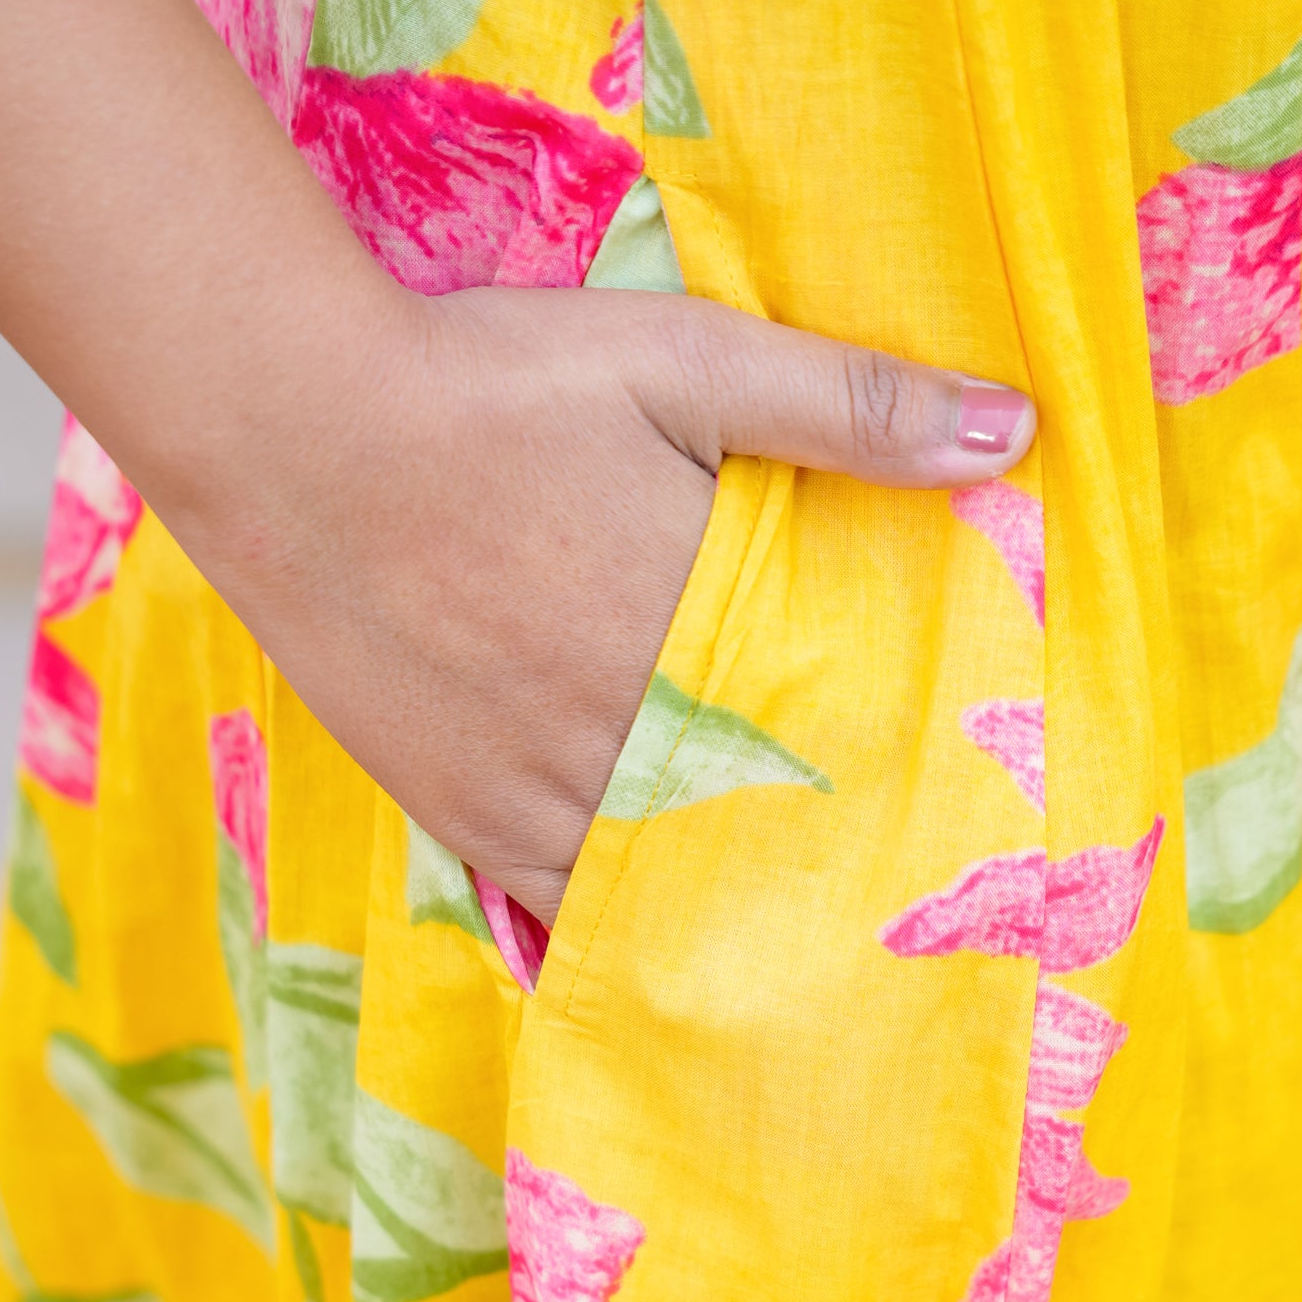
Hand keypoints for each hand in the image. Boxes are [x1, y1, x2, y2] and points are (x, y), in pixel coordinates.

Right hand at [184, 281, 1036, 928]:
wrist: (283, 425)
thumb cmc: (486, 381)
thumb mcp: (681, 358)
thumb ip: (847, 404)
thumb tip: (1018, 435)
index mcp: (702, 630)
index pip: (843, 733)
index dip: (910, 772)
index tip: (976, 808)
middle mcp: (629, 734)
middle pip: (766, 825)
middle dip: (834, 853)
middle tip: (915, 901)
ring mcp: (538, 789)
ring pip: (672, 883)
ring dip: (737, 901)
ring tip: (814, 939)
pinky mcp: (462, 812)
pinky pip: (566, 906)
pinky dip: (627, 925)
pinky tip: (676, 943)